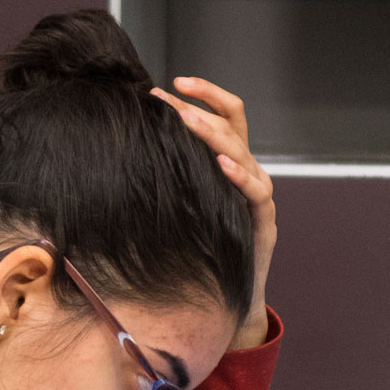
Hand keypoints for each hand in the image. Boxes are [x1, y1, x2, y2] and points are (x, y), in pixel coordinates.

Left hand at [152, 77, 275, 350]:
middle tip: (164, 101)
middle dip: (198, 107)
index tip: (169, 84)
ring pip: (243, 152)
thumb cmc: (196, 255)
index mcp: (230, 164)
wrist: (225, 305)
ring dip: (213, 133)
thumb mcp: (180, 208)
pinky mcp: (263, 224)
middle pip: (233, 124)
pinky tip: (223, 164)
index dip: (203, 94)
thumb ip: (170, 179)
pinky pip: (257, 193)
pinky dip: (241, 175)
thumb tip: (126, 153)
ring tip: (187, 121)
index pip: (225, 115)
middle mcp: (248, 173)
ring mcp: (258, 197)